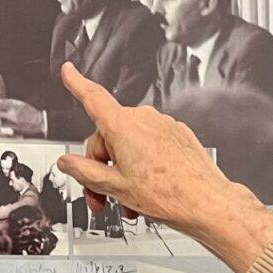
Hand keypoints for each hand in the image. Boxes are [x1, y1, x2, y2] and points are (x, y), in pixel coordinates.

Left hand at [0, 98, 46, 136]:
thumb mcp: (21, 104)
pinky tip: (0, 127)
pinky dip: (0, 129)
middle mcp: (13, 114)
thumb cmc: (30, 112)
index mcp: (14, 106)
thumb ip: (9, 102)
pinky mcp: (14, 131)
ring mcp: (13, 123)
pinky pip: (3, 131)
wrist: (40, 122)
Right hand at [54, 63, 272, 272]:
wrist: (205, 201)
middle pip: (108, 137)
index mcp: (123, 127)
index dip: (76, 83)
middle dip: (100, 167)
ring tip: (127, 200)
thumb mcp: (114, 186)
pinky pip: (149, 146)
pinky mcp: (177, 135)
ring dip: (121, 171)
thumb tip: (67, 163)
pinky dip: (142, 166)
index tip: (68, 71)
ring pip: (129, 145)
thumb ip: (84, 171)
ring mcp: (163, 125)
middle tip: (101, 196)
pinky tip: (146, 189)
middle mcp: (143, 119)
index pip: (93, 98)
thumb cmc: (168, 193)